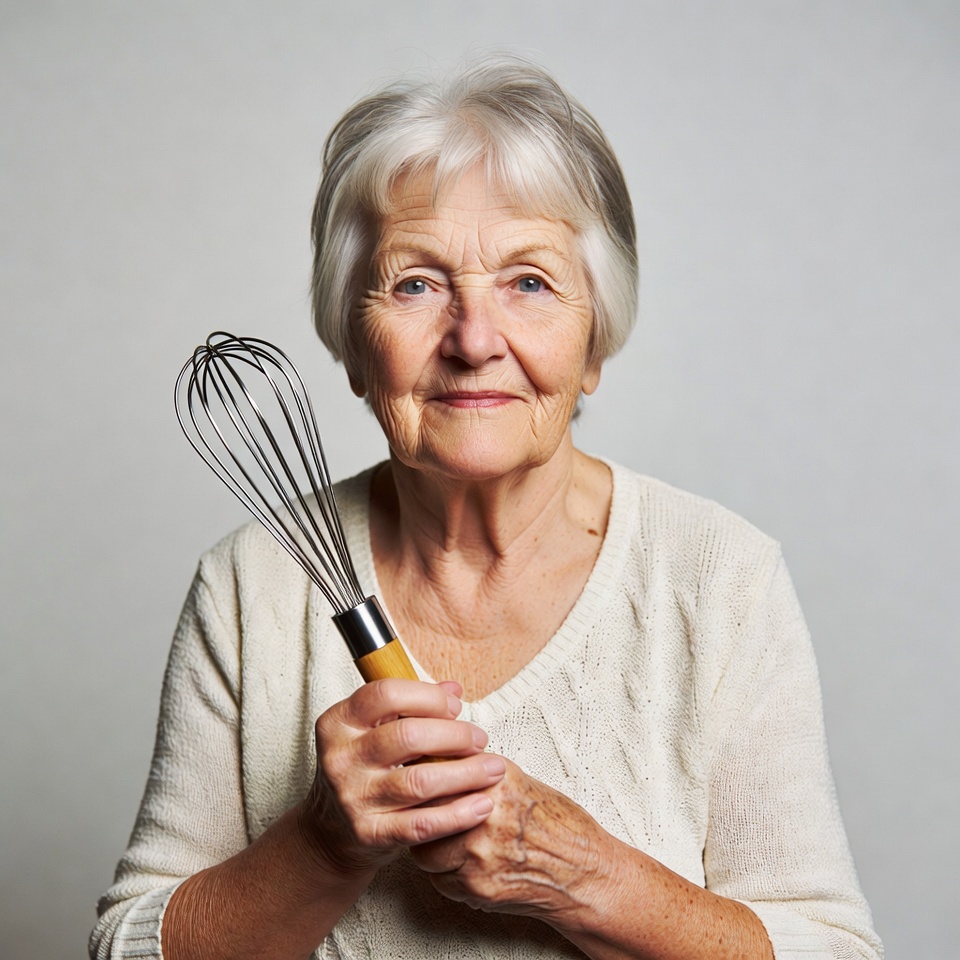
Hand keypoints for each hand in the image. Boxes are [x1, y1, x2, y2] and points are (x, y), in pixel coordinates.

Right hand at [299, 679, 506, 880]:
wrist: (330, 831)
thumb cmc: (363, 769)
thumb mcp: (374, 731)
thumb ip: (411, 706)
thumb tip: (454, 689)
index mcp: (338, 723)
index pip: (385, 694)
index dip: (428, 696)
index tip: (455, 706)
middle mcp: (340, 759)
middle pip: (408, 736)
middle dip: (455, 735)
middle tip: (479, 739)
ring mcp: (352, 798)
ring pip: (420, 781)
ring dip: (466, 773)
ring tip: (493, 768)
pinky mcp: (369, 834)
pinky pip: (422, 824)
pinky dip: (459, 814)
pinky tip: (482, 804)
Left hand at [409, 759, 609, 926]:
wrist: (586, 874)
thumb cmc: (559, 826)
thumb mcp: (519, 783)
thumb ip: (478, 775)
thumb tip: (440, 765)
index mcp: (496, 780)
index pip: (436, 771)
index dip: (425, 776)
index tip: (420, 776)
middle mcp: (485, 814)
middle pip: (424, 809)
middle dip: (422, 811)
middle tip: (424, 810)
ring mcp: (478, 854)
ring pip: (424, 849)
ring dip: (431, 846)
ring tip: (448, 841)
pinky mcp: (477, 887)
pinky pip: (440, 880)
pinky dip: (446, 874)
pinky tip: (465, 865)